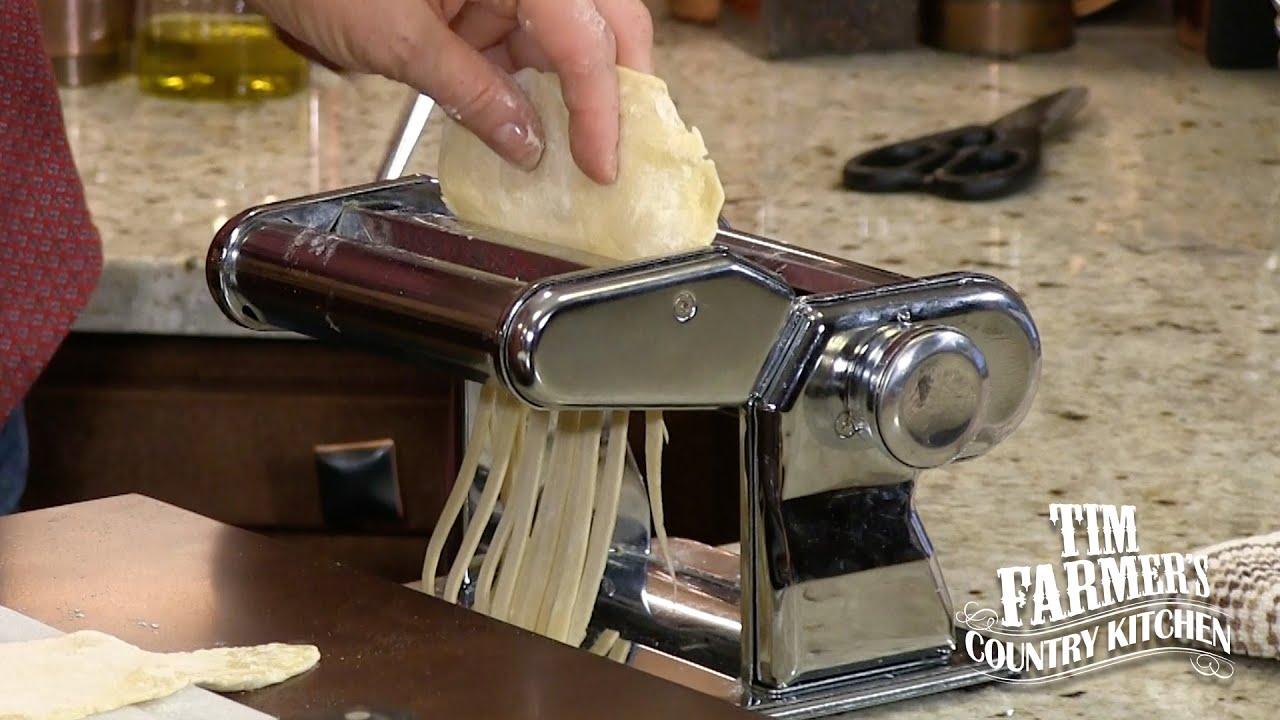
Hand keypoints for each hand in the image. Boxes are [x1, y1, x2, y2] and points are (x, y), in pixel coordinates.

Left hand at [254, 0, 654, 183]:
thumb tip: (527, 145)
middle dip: (614, 90)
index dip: (601, 104)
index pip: (583, 34)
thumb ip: (472, 93)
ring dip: (568, 99)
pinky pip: (520, 47)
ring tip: (572, 159)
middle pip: (602, 24)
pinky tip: (528, 136)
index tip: (602, 164)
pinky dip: (525, 93)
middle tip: (611, 155)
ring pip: (565, 41)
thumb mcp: (397, 39)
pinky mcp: (478, 2)